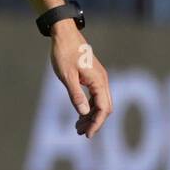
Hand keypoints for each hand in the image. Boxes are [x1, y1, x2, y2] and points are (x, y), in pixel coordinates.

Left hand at [49, 21, 112, 138]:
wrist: (64, 34)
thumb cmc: (64, 53)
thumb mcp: (67, 76)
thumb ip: (75, 95)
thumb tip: (83, 113)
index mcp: (99, 81)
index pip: (103, 108)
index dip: (96, 123)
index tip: (86, 135)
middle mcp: (102, 80)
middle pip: (104, 107)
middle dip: (94, 122)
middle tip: (80, 133)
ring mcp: (99, 78)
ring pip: (100, 103)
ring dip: (91, 116)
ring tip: (77, 128)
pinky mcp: (93, 77)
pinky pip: (95, 96)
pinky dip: (88, 107)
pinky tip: (79, 115)